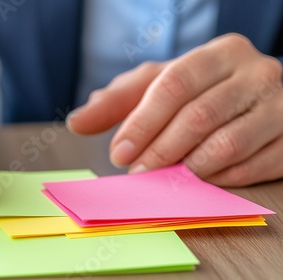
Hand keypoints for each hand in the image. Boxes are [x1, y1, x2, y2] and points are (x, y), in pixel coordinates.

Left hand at [67, 33, 282, 186]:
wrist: (258, 97)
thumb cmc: (199, 91)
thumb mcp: (157, 85)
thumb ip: (118, 102)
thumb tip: (76, 122)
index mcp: (219, 53)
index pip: (174, 86)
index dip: (143, 123)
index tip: (118, 153)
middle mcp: (256, 73)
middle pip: (199, 116)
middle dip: (160, 150)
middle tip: (137, 173)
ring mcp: (281, 106)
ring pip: (227, 145)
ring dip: (188, 169)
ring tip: (166, 179)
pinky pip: (253, 167)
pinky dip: (220, 180)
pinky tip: (199, 181)